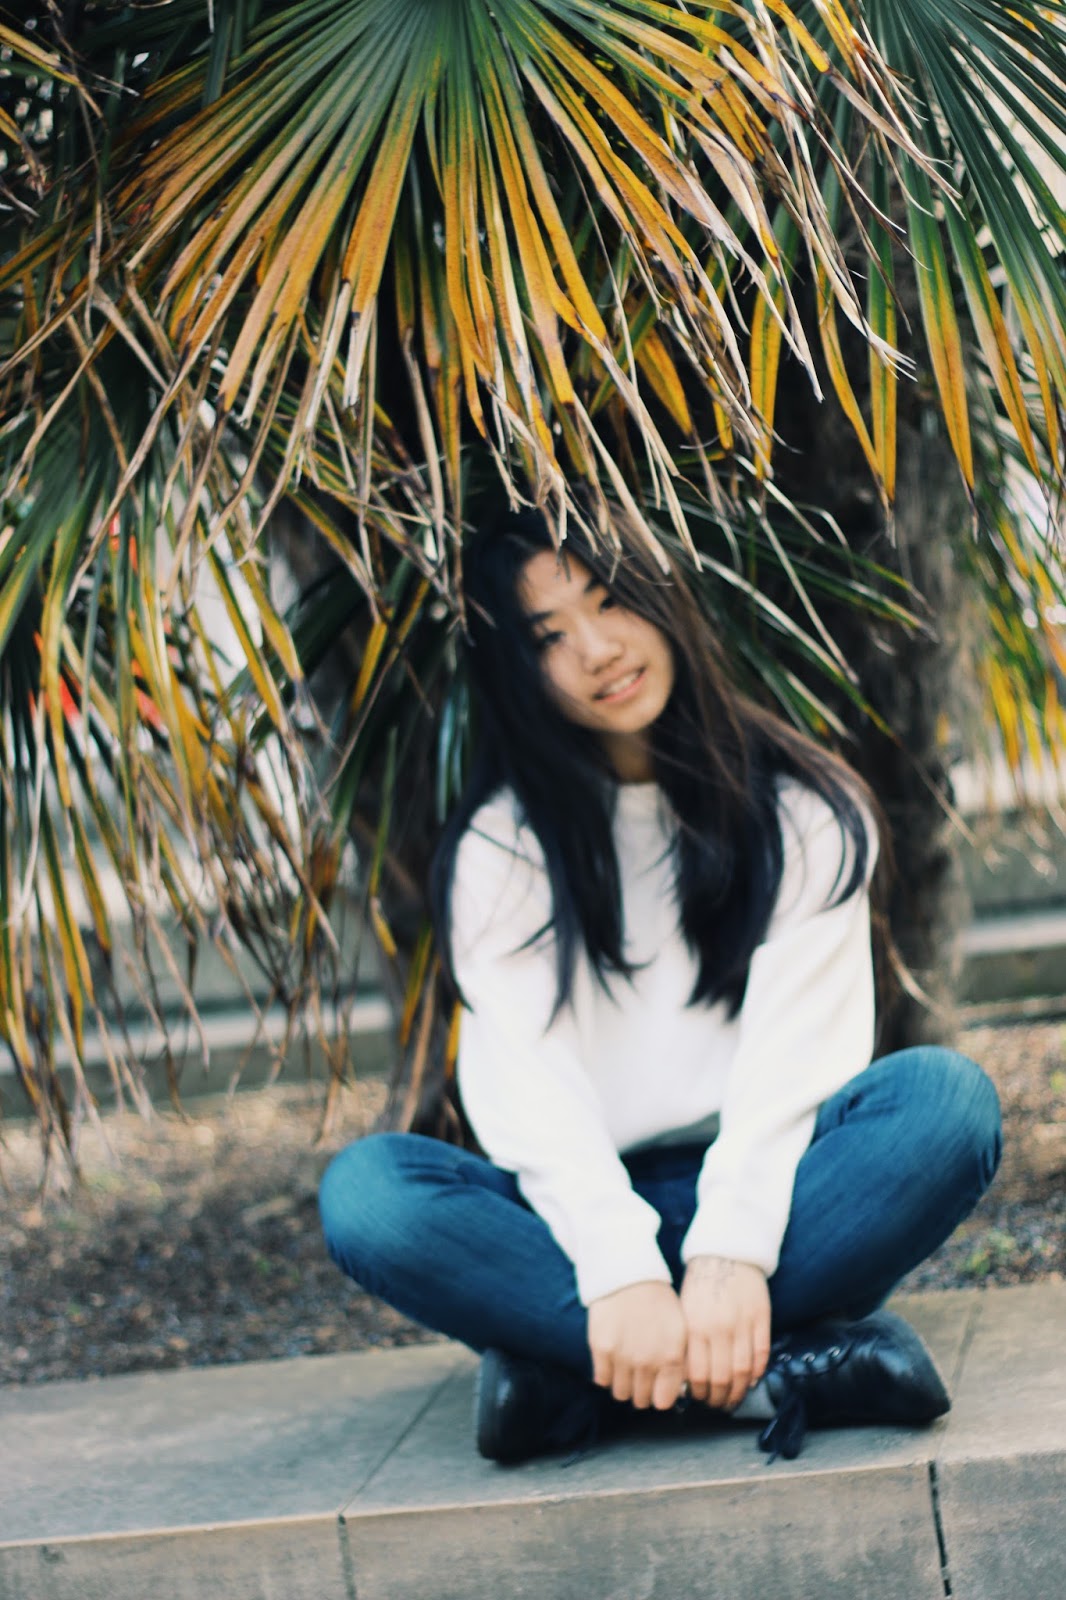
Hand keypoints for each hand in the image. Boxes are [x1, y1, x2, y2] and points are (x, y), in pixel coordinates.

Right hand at [586, 1281, 687, 1409]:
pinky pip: (602, 1380)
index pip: (663, 1401)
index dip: (659, 1396)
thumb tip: (674, 1390)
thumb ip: (680, 1362)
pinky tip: (612, 1359)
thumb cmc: (656, 1301)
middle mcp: (648, 1361)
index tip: (656, 1388)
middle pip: (641, 1400)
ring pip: (621, 1394)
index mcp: (672, 1357)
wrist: (628, 1274)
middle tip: (639, 1376)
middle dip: (641, 1391)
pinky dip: (606, 1374)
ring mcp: (623, 1357)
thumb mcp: (680, 1329)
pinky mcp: (601, 1349)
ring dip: (623, 1385)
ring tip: (625, 1368)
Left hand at [680, 1256, 770, 1410]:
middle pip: (722, 1378)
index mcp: (696, 1326)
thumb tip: (688, 1376)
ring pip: (744, 1372)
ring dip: (740, 1392)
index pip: (698, 1374)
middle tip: (719, 1405)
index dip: (700, 1393)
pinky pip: (762, 1354)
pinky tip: (752, 1380)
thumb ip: (688, 1341)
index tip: (701, 1399)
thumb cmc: (701, 1283)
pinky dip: (758, 1372)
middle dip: (720, 1398)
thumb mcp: (685, 1310)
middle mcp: (719, 1328)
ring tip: (735, 1399)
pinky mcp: (762, 1318)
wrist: (726, 1251)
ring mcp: (743, 1324)